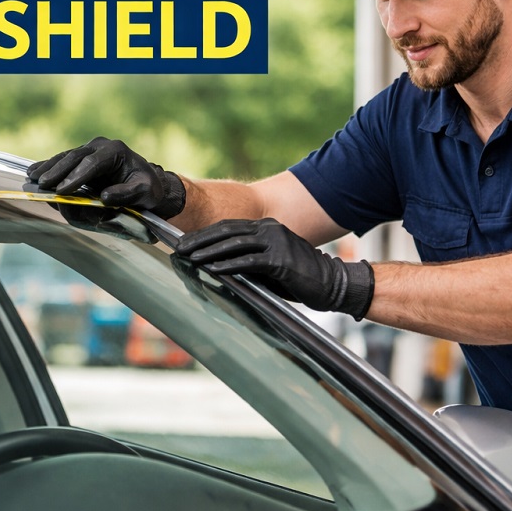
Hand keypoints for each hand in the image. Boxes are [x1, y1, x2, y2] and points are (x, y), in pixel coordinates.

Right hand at [27, 137, 185, 218]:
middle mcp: (99, 146)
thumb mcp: (145, 192)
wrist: (146, 182)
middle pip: (74, 157)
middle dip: (58, 172)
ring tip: (33, 178)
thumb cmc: (147, 187)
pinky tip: (32, 171)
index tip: (63, 190)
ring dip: (48, 168)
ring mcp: (88, 151)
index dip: (77, 177)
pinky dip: (48, 167)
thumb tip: (104, 197)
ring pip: (65, 157)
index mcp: (116, 151)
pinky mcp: (80, 159)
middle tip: (43, 185)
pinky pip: (62, 162)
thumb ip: (126, 195)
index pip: (93, 163)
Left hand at [175, 218, 373, 318]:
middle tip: (179, 248)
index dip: (204, 234)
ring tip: (189, 258)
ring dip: (208, 251)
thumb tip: (217, 265)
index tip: (184, 242)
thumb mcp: (270, 264)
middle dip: (199, 240)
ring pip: (234, 244)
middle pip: (226, 232)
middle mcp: (269, 229)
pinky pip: (248, 261)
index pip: (228, 227)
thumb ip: (248, 260)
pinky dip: (228, 265)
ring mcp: (275, 242)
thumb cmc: (299, 278)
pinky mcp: (280, 260)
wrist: (332, 283)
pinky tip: (212, 269)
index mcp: (265, 227)